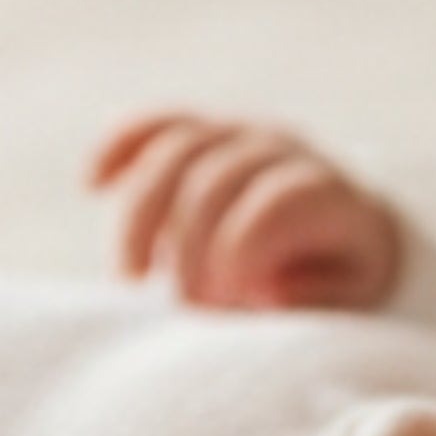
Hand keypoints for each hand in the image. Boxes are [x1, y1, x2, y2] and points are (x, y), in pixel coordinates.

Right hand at [89, 113, 404, 312]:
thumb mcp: (343, 310)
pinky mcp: (205, 132)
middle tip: (180, 309)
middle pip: (218, 178)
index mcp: (337, 198)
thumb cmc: (335, 290)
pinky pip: (158, 124)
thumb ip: (315, 302)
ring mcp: (245, 134)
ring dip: (141, 217)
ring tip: (130, 280)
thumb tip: (271, 287)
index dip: (237, 252)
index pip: (277, 203)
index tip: (220, 308)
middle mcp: (291, 153)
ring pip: (178, 148)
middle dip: (187, 248)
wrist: (340, 240)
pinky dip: (120, 148)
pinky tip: (92, 185)